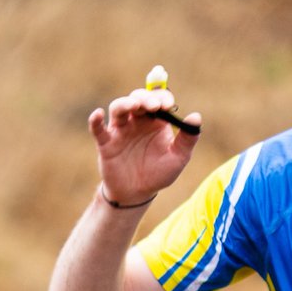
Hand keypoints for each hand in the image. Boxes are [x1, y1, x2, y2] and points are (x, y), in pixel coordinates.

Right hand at [88, 82, 201, 206]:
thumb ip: (188, 139)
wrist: (137, 193)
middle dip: (145, 98)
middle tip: (154, 105)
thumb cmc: (158, 173)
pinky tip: (98, 114)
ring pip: (119, 108)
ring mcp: (120, 130)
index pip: (158, 99)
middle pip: (138, 98)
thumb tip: (196, 116)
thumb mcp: (178, 157)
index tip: (168, 104)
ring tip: (134, 105)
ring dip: (125, 103)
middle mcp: (137, 120)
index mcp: (156, 120)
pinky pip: (98, 129)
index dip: (162, 97)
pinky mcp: (106, 143)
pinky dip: (95, 120)